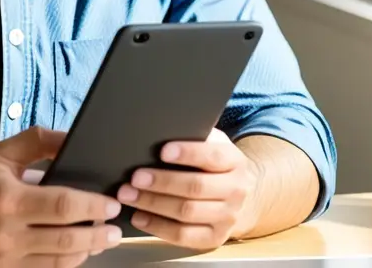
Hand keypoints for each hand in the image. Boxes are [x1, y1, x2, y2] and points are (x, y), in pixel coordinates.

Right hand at [0, 126, 123, 267]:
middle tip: (115, 229)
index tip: (111, 205)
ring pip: (57, 262)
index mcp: (8, 200)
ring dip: (85, 251)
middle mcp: (4, 233)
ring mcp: (1, 259)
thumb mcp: (1, 152)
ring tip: (100, 240)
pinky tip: (74, 253)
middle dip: (98, 234)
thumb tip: (72, 139)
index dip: (93, 207)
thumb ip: (39, 142)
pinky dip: (62, 264)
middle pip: (66, 240)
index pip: (63, 207)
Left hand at [116, 128, 260, 249]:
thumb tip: (158, 132)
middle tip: (135, 177)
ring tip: (129, 195)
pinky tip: (139, 217)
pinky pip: (184, 236)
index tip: (163, 151)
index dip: (187, 153)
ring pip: (187, 212)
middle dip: (162, 182)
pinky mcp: (215, 238)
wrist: (242, 197)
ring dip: (153, 204)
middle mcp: (236, 191)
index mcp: (235, 161)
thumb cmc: (214, 165)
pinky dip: (158, 227)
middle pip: (196, 187)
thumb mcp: (212, 145)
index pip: (213, 156)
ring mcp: (227, 217)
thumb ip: (194, 139)